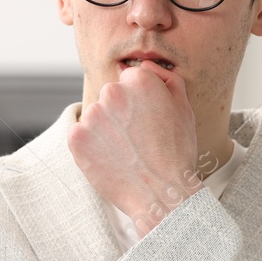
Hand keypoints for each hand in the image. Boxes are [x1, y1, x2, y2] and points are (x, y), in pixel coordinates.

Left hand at [68, 61, 200, 235]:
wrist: (161, 194)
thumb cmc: (177, 154)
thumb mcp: (184, 109)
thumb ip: (167, 80)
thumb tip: (146, 66)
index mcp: (139, 81)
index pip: (130, 80)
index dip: (140, 102)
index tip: (146, 122)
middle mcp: (112, 92)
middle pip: (111, 97)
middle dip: (120, 114)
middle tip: (137, 140)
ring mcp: (92, 115)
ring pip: (96, 117)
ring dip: (105, 131)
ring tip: (125, 153)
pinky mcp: (76, 138)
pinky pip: (81, 136)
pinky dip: (91, 147)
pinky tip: (111, 160)